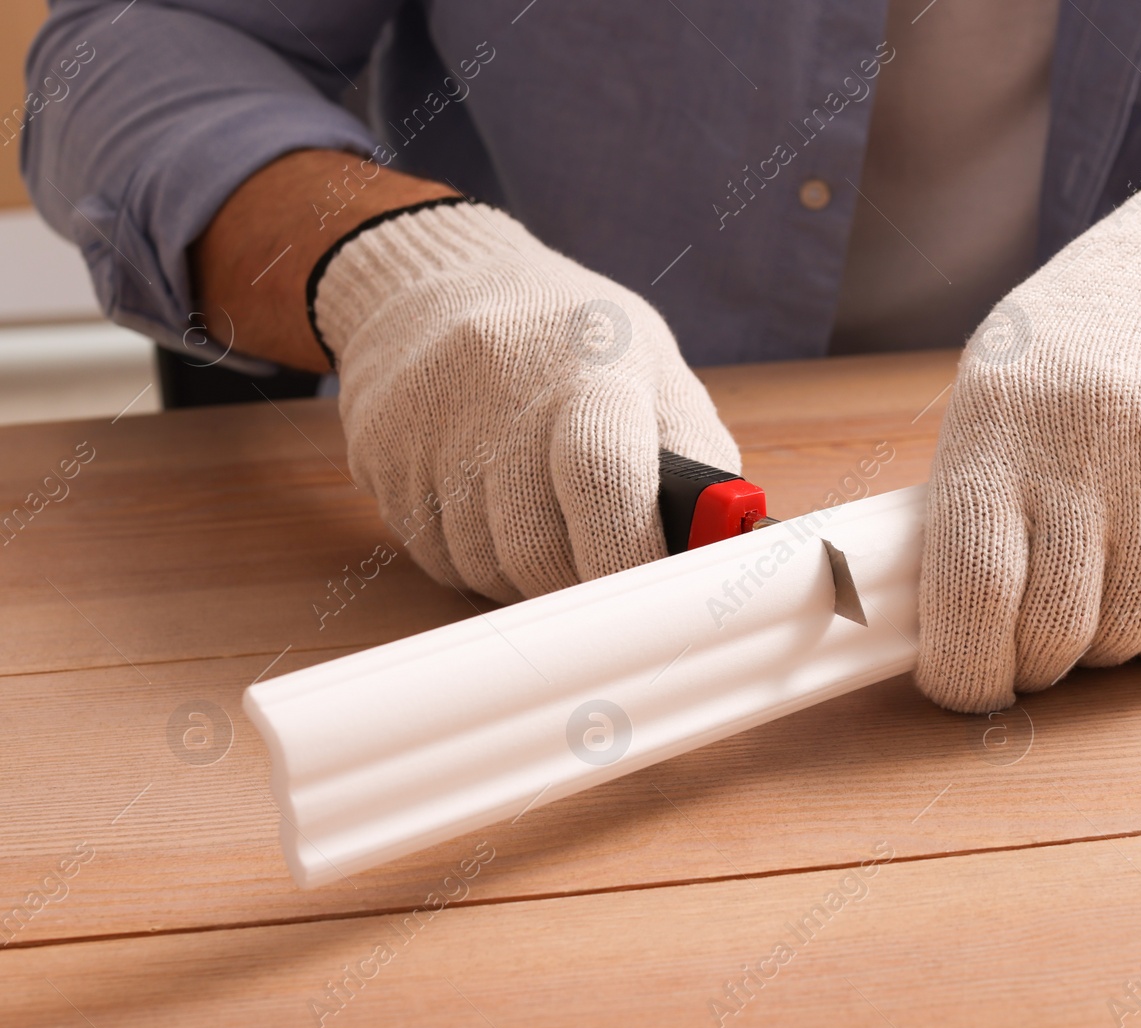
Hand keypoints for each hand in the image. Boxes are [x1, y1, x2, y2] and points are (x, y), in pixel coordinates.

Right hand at [312, 200, 739, 601]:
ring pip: (486, 567)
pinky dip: (476, 559)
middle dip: (580, 582)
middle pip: (539, 547)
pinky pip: (437, 558)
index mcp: (591, 364)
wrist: (430, 282)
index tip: (647, 593)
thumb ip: (697, 458)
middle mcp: (501, 392)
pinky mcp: (379, 458)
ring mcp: (429, 427)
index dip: (628, 555)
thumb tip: (722, 549)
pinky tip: (487, 506)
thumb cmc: (568, 337)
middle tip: (601, 567)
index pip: (604, 477)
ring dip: (525, 574)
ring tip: (542, 518)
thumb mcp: (653, 367)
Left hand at [915, 173, 1140, 711]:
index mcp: (997, 429)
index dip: (963, 669)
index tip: (963, 687)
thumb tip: (938, 631)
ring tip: (1095, 582)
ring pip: (1125, 639)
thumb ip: (964, 507)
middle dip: (1031, 663)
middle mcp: (1086, 454)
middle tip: (1028, 641)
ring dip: (1100, 644)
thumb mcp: (989, 397)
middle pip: (1052, 632)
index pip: (972, 590)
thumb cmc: (1070, 351)